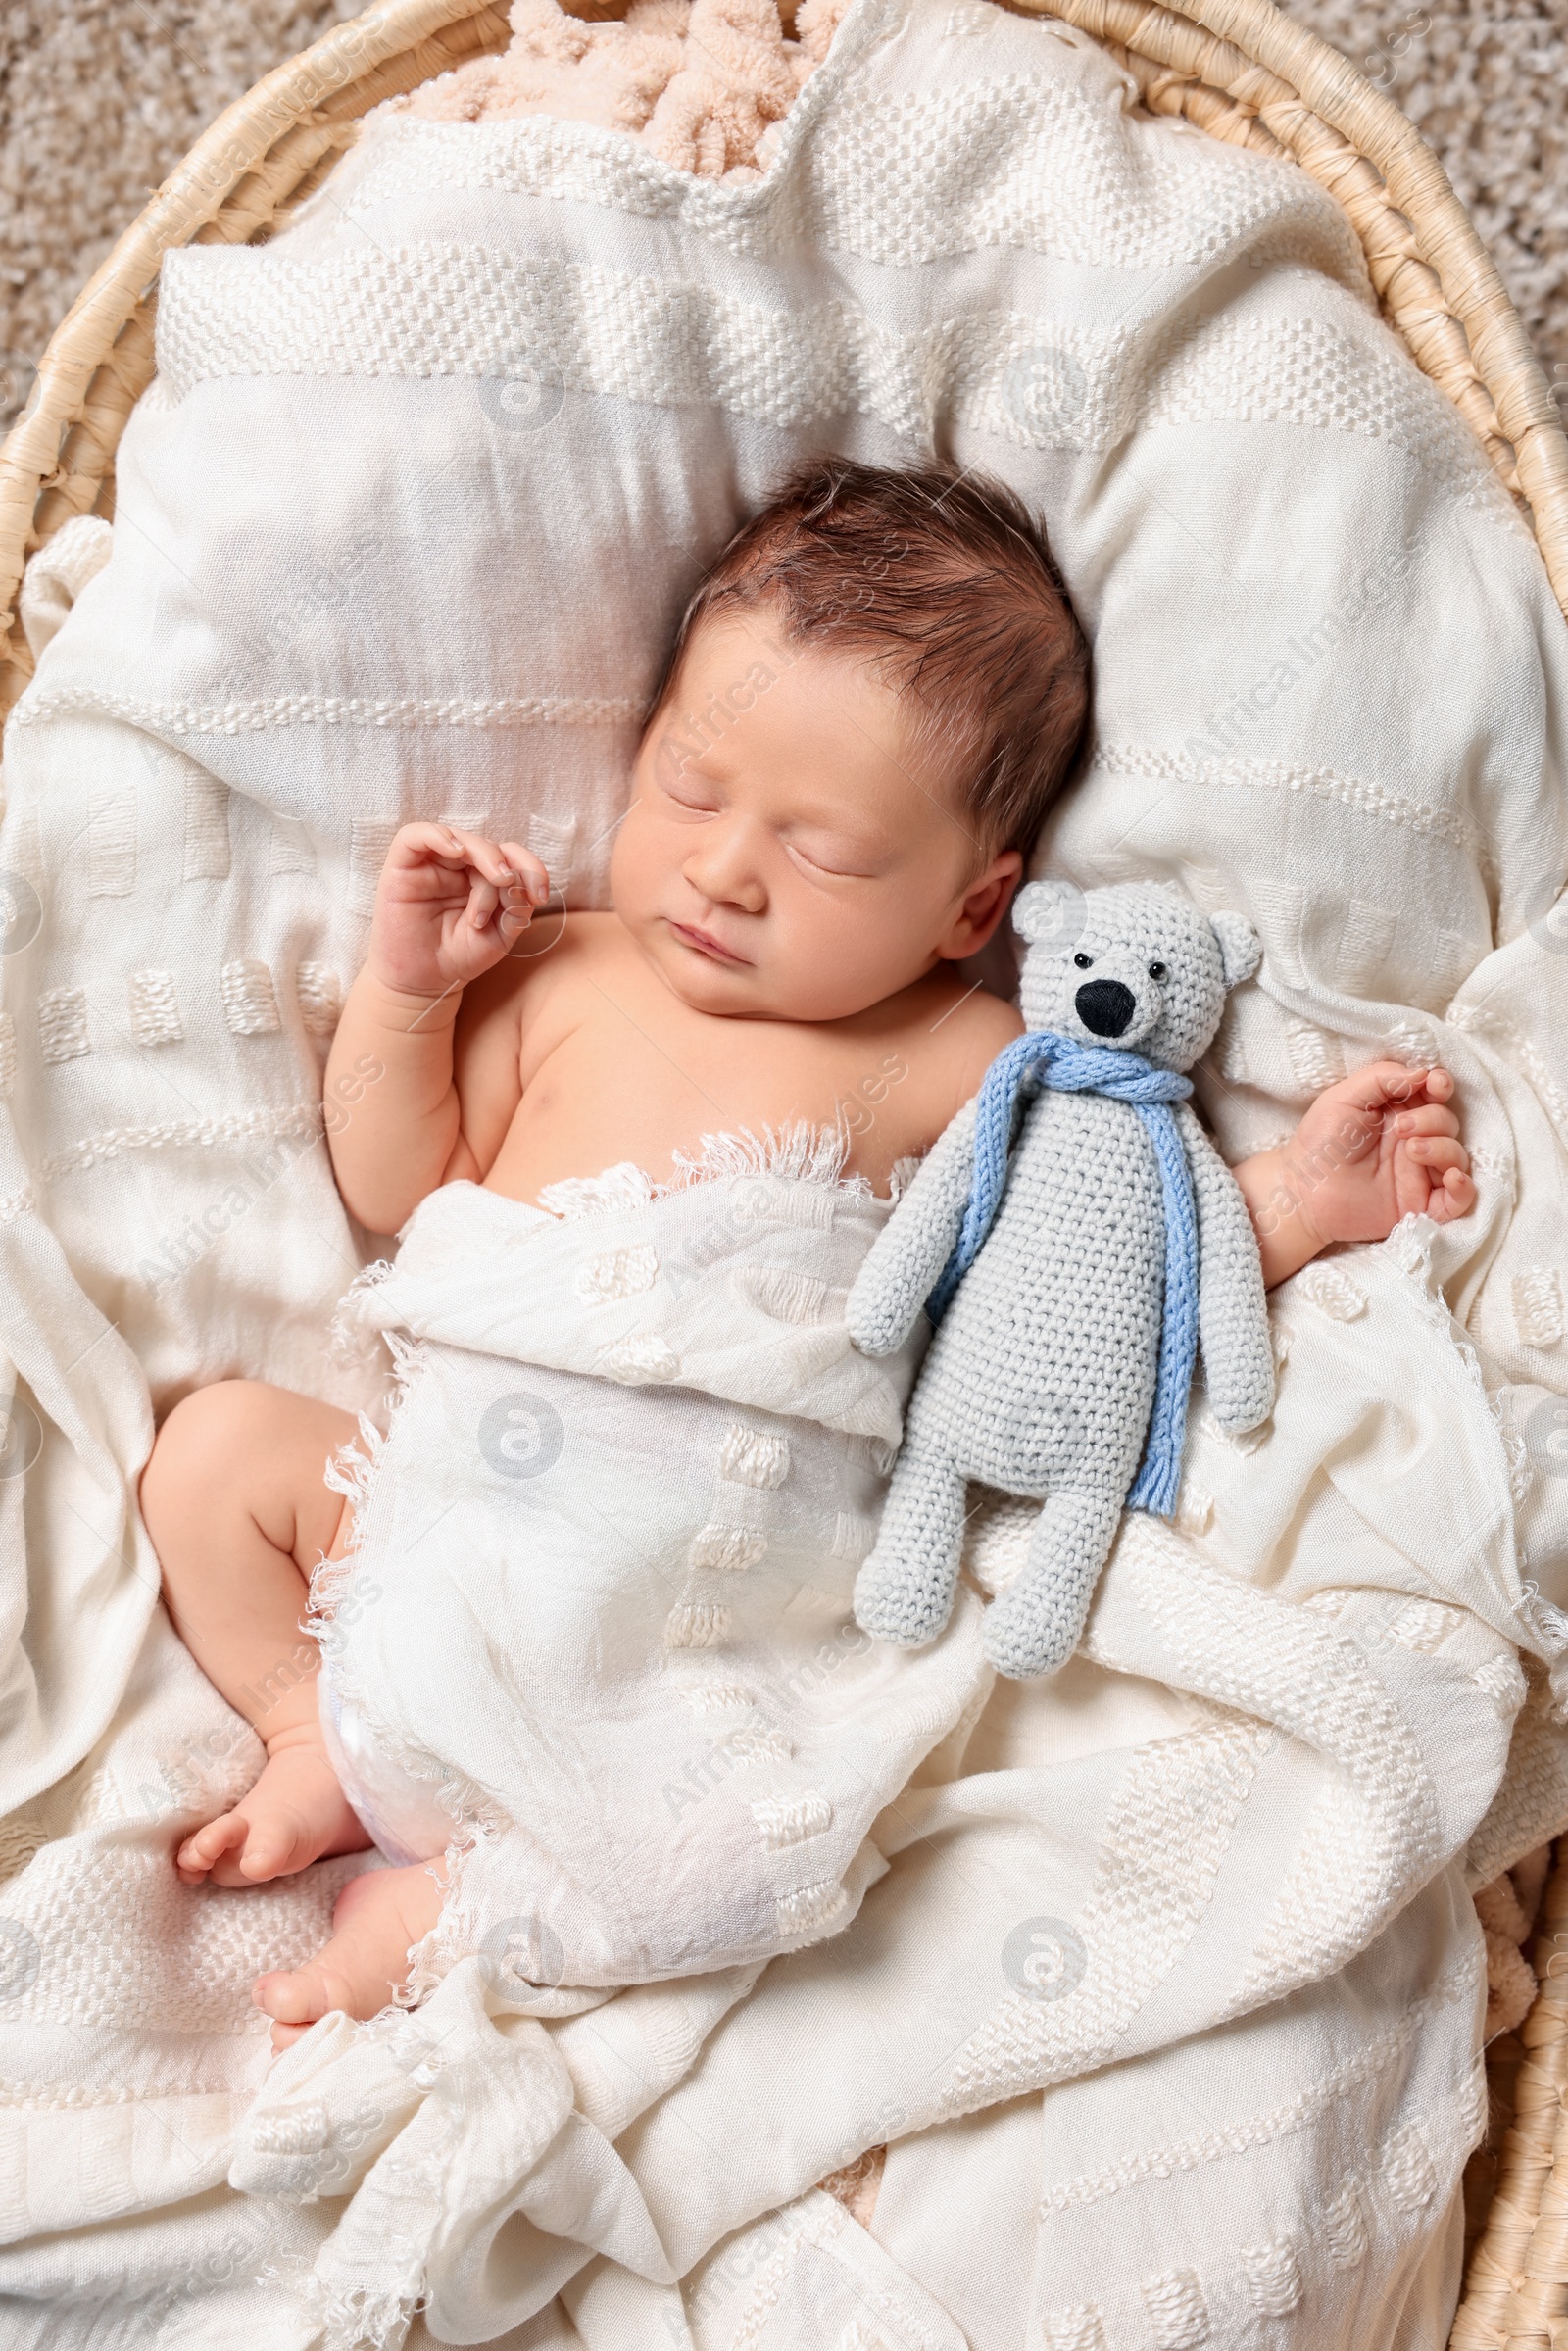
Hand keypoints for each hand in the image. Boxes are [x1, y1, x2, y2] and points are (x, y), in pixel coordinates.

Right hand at [365, 824, 549, 1002]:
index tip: (540, 894)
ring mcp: (431, 865)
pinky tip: (456, 851)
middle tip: (509, 885)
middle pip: (487, 846)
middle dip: (506, 866)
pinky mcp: (402, 866)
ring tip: (495, 881)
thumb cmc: (460, 956)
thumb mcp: (501, 933)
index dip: (530, 866)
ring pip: (460, 839)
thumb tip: (517, 877)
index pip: (510, 857)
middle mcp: (457, 867)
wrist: (424, 982)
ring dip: (483, 856)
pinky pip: (415, 836)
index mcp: (483, 879)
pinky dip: (438, 836)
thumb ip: (515, 904)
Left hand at [1255, 1061, 1473, 1258]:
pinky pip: (1460, 1199)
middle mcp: (1414, 1140)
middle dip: (1432, 1120)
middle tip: (1400, 1129)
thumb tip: (1423, 1073)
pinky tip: (1451, 1178)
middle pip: (1448, 1122)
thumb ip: (1382, 1078)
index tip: (1435, 1086)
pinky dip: (1464, 1188)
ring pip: (1457, 1156)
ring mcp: (1420, 1173)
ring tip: (1411, 1150)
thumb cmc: (1319, 1142)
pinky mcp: (1421, 1205)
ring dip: (1443, 1148)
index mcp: (1399, 1112)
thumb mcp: (1343, 1097)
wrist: (1302, 1191)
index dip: (1441, 1086)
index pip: (1436, 1094)